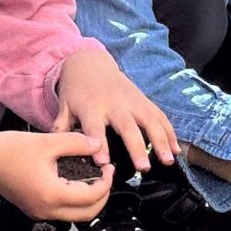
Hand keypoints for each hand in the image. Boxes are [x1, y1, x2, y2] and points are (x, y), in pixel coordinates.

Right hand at [0, 127, 113, 220]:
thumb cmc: (10, 149)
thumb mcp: (47, 142)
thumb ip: (77, 143)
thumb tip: (99, 146)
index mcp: (52, 195)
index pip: (91, 196)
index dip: (106, 182)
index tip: (109, 166)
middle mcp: (46, 210)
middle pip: (87, 213)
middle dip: (102, 195)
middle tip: (106, 175)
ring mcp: (39, 213)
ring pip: (76, 215)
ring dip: (90, 199)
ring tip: (94, 177)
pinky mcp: (34, 209)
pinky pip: (63, 211)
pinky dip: (75, 200)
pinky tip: (77, 181)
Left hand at [53, 49, 177, 170]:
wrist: (90, 63)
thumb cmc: (75, 91)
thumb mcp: (64, 106)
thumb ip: (61, 127)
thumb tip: (54, 149)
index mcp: (91, 107)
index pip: (94, 127)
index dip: (99, 144)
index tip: (103, 163)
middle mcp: (113, 104)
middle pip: (127, 126)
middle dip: (136, 147)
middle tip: (143, 167)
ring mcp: (132, 101)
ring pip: (149, 120)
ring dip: (161, 141)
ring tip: (168, 161)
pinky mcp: (144, 100)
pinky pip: (159, 116)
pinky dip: (169, 132)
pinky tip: (176, 150)